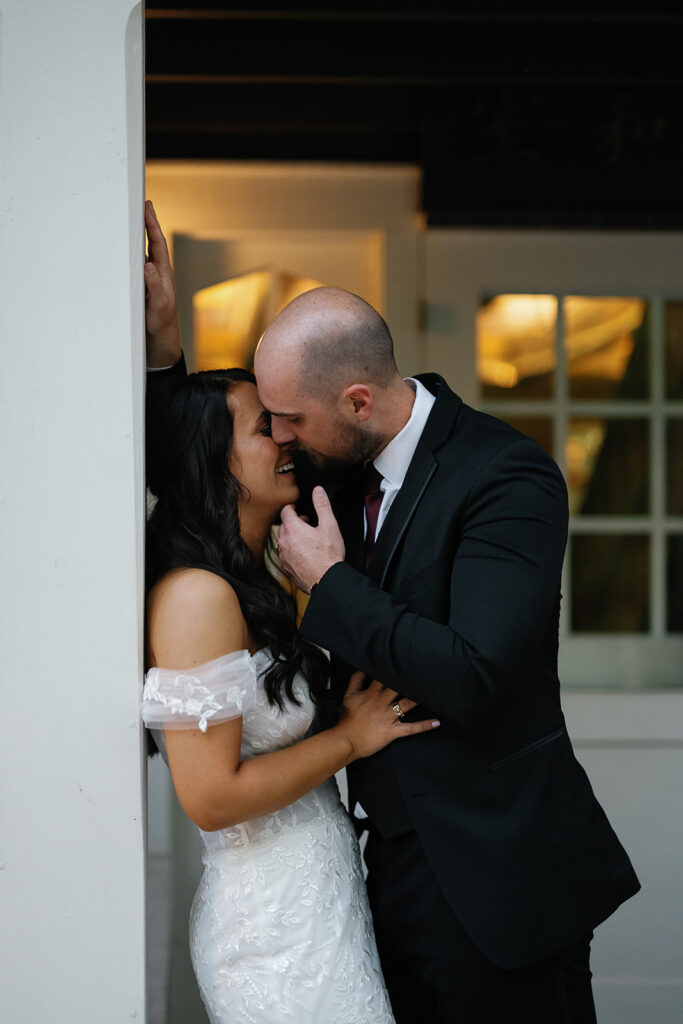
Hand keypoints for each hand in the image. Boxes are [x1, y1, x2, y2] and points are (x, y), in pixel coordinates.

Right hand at [144, 200, 181, 366]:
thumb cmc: (161, 326)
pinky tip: (125, 250)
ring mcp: (150, 281)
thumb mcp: (159, 306)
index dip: (152, 224)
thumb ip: (155, 286)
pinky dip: (131, 255)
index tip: (147, 206)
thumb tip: (148, 265)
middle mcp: (157, 274)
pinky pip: (136, 266)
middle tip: (144, 204)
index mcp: (164, 275)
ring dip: (139, 237)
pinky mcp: (143, 289)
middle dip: (148, 223)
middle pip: (152, 243)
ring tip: (136, 220)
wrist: (159, 344)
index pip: (158, 243)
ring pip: (144, 253)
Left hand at [278, 486, 344, 592]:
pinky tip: (305, 553)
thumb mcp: (329, 525)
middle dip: (294, 522)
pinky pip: (286, 554)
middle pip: (284, 525)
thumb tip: (318, 491)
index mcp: (293, 529)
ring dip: (293, 537)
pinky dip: (293, 551)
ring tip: (308, 539)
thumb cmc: (328, 555)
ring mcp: (283, 556)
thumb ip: (322, 505)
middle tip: (308, 524)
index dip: (292, 508)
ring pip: (284, 540)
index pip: (286, 511)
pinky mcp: (286, 567)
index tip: (298, 509)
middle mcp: (284, 542)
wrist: (326, 580)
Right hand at [336, 671, 439, 760]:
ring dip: (419, 699)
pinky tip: (436, 722)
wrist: (345, 741)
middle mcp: (381, 703)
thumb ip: (355, 681)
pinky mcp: (392, 731)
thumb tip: (363, 669)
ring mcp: (388, 717)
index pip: (384, 677)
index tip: (404, 661)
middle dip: (410, 681)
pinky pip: (411, 728)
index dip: (393, 668)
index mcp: (372, 694)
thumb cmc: (347, 720)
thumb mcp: (348, 696)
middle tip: (423, 673)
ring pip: (407, 705)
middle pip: (398, 688)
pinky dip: (424, 726)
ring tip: (433, 693)